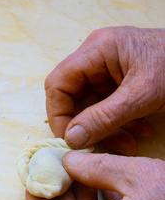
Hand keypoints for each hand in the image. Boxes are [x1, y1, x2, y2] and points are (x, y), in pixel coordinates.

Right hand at [45, 26, 164, 152]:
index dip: (59, 114)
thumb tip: (72, 140)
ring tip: (127, 145)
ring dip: (105, 131)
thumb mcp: (141, 95)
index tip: (71, 141)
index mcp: (96, 51)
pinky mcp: (117, 84)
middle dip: (86, 127)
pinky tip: (137, 134)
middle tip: (98, 148)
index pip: (58, 84)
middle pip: (72, 98)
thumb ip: (104, 118)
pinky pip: (106, 109)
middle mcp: (96, 60)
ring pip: (90, 108)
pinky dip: (118, 126)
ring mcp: (106, 72)